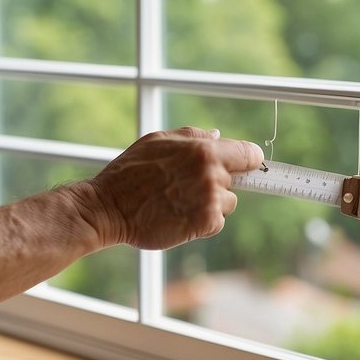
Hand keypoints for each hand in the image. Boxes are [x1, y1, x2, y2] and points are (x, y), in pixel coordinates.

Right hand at [74, 127, 263, 250]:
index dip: (248, 160)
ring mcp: (211, 200)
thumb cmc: (129, 172)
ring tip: (178, 201)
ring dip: (210, 203)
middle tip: (184, 186)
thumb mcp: (157, 140)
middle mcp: (212, 173)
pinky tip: (178, 216)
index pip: (249, 153)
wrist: (109, 208)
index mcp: (203, 149)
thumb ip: (192, 136)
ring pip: (227, 202)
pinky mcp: (206, 223)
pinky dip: (202, 221)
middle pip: (235, 179)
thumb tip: (218, 135)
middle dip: (217, 182)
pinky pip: (217, 221)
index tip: (244, 166)